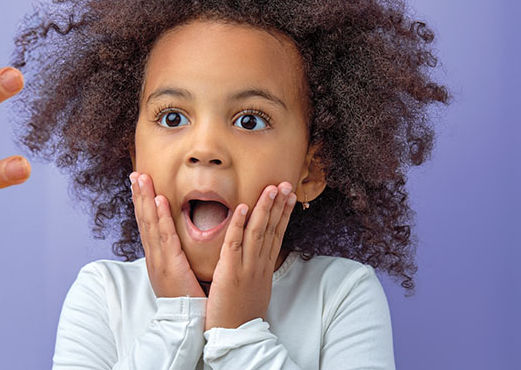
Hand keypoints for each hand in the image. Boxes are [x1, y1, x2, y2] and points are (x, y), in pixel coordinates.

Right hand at [131, 172, 204, 297]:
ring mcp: (159, 260)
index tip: (140, 186)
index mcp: (156, 259)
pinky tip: (158, 201)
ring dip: (145, 199)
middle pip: (143, 220)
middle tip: (135, 174)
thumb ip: (176, 260)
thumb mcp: (177, 276)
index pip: (147, 226)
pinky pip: (165, 235)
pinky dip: (161, 217)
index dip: (142, 205)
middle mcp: (153, 256)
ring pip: (150, 223)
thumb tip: (178, 248)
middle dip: (138, 196)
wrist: (183, 323)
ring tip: (141, 179)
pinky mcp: (170, 264)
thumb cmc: (186, 302)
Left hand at [205, 182, 295, 330]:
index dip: (283, 213)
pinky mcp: (231, 272)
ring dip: (264, 208)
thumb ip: (256, 271)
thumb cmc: (241, 314)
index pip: (277, 234)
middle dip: (279, 204)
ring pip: (257, 232)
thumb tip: (258, 260)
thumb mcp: (255, 290)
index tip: (289, 195)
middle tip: (286, 183)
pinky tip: (243, 208)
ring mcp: (247, 268)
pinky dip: (239, 224)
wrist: (236, 337)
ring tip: (270, 188)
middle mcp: (259, 265)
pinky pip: (235, 244)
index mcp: (264, 268)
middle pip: (272, 229)